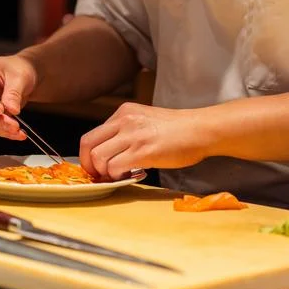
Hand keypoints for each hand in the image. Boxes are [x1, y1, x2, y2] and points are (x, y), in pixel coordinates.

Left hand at [79, 102, 206, 179]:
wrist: (201, 130)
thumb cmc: (176, 129)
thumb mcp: (144, 120)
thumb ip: (125, 131)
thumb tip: (109, 151)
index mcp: (123, 112)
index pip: (91, 136)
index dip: (87, 156)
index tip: (94, 167)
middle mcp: (124, 121)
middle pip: (88, 145)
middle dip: (89, 165)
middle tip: (100, 175)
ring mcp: (133, 135)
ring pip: (99, 158)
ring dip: (104, 172)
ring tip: (118, 175)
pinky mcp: (143, 151)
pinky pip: (115, 167)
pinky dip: (117, 176)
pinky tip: (131, 174)